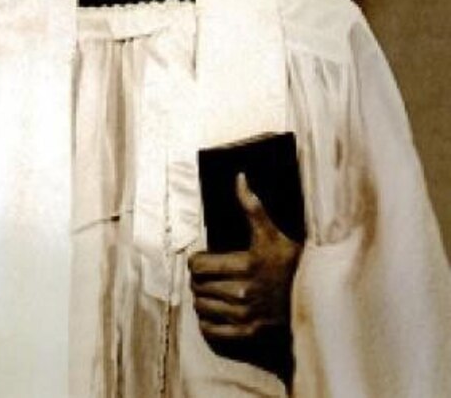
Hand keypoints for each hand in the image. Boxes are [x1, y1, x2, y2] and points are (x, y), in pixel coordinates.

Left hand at [189, 173, 301, 343]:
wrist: (313, 297)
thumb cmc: (290, 262)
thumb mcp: (272, 233)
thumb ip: (252, 206)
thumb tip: (239, 177)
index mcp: (245, 266)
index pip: (198, 265)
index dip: (197, 260)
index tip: (203, 259)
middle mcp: (243, 293)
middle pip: (198, 286)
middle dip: (199, 278)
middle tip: (207, 274)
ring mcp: (245, 316)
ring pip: (202, 307)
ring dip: (202, 298)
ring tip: (211, 291)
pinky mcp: (248, 333)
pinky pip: (211, 331)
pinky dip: (208, 321)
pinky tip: (215, 311)